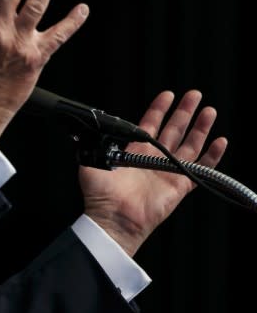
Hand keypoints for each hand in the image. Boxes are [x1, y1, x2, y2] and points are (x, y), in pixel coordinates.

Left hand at [81, 89, 227, 255]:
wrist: (113, 218)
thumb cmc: (100, 194)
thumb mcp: (92, 161)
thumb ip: (96, 144)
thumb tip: (93, 130)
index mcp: (134, 151)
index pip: (150, 124)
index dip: (159, 109)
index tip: (168, 95)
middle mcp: (153, 159)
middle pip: (174, 130)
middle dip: (184, 111)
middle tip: (194, 95)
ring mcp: (168, 171)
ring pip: (189, 145)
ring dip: (200, 128)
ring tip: (209, 110)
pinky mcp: (180, 185)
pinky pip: (201, 169)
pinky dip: (212, 156)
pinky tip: (220, 141)